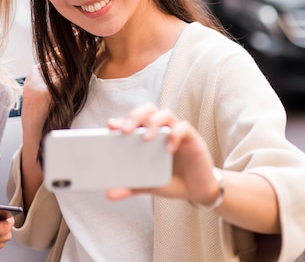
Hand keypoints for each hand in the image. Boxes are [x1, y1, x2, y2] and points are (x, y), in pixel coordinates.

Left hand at [105, 103, 220, 205]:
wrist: (196, 191)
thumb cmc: (170, 180)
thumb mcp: (147, 185)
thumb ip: (129, 186)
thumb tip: (109, 194)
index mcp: (146, 136)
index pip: (132, 121)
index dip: (120, 120)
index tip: (110, 126)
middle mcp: (161, 130)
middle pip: (147, 110)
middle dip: (135, 116)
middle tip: (126, 130)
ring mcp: (176, 132)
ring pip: (165, 113)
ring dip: (153, 122)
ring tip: (146, 139)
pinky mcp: (192, 139)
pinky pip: (184, 128)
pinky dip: (175, 135)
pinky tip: (168, 150)